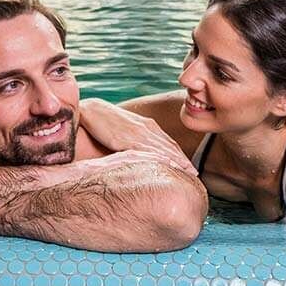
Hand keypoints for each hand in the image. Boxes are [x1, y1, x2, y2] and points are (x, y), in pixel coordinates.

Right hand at [78, 100, 194, 175]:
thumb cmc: (105, 122)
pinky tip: (168, 165)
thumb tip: (142, 156)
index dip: (180, 155)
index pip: (168, 143)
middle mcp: (146, 128)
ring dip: (176, 160)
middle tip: (195, 174)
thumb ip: (136, 141)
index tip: (190, 168)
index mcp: (147, 126)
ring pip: (162, 148)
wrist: (90, 111)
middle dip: (183, 160)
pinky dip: (159, 158)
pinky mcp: (126, 138)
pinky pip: (146, 150)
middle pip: (169, 146)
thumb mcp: (125, 131)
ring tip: (188, 173)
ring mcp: (138, 133)